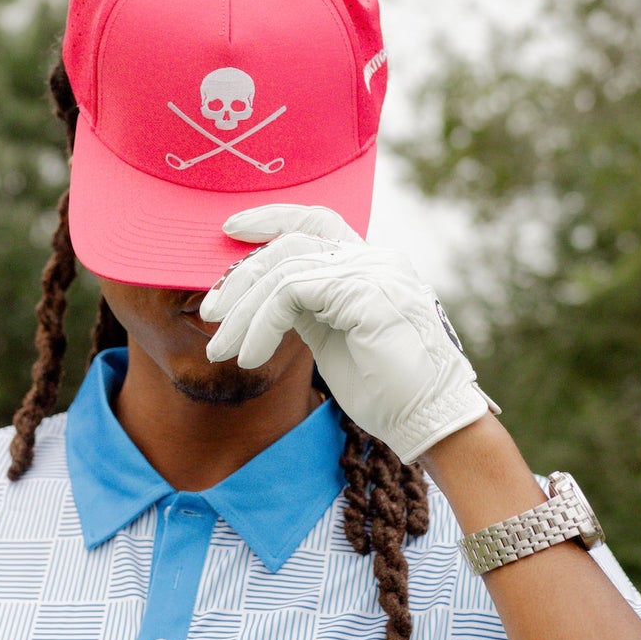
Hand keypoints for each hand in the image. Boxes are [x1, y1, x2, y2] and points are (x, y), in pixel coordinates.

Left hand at [200, 203, 492, 462]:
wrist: (430, 421)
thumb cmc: (387, 391)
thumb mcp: (336, 338)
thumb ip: (308, 308)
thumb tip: (262, 298)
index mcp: (371, 264)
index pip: (316, 220)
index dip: (271, 217)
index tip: (231, 229)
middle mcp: (375, 258)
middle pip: (290, 242)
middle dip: (241, 277)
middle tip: (210, 315)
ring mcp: (373, 271)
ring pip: (284, 269)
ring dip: (243, 312)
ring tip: (222, 350)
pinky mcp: (364, 292)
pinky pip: (290, 293)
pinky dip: (261, 325)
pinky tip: (250, 357)